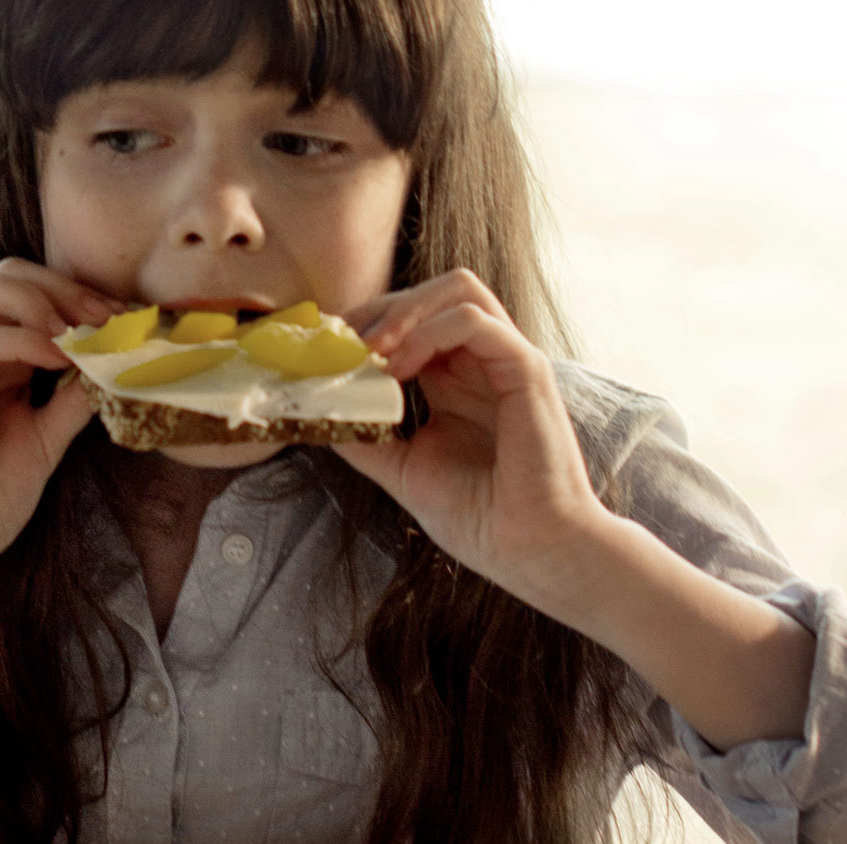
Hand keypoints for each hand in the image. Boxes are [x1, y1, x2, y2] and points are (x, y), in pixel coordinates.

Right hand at [0, 258, 109, 604]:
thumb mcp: (45, 442)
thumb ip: (72, 401)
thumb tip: (115, 365)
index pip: (25, 289)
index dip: (76, 294)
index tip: (124, 320)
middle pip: (2, 272)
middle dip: (61, 285)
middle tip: (106, 319)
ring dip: (34, 298)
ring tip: (76, 332)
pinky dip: (20, 340)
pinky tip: (58, 360)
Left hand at [330, 268, 613, 594]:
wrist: (531, 552)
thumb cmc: (481, 517)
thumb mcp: (403, 470)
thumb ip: (364, 438)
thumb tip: (315, 412)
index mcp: (456, 380)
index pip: (412, 320)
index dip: (366, 324)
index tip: (325, 350)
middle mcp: (482, 362)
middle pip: (432, 292)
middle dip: (379, 307)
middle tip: (340, 342)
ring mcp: (507, 361)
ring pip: (458, 288)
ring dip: (403, 310)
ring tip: (367, 350)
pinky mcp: (526, 370)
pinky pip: (474, 321)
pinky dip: (427, 333)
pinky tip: (396, 369)